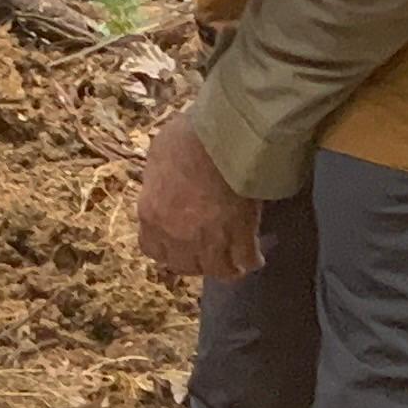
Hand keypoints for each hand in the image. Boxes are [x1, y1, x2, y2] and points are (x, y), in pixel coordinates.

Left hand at [134, 109, 263, 280]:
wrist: (225, 138)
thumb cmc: (187, 138)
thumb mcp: (159, 153)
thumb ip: (160, 177)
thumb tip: (167, 179)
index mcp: (152, 214)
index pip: (152, 248)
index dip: (166, 248)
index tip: (175, 243)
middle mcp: (177, 236)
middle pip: (184, 265)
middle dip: (194, 262)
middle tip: (205, 255)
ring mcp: (210, 241)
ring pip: (217, 269)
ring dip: (224, 267)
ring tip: (233, 264)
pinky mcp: (241, 237)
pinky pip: (246, 260)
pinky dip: (251, 262)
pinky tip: (256, 259)